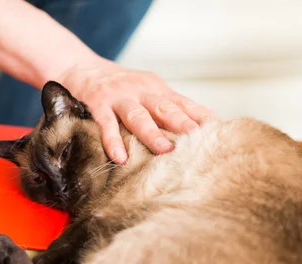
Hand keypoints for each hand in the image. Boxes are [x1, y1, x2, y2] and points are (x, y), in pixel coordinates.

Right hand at [60, 58, 213, 163]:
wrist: (82, 68)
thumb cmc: (122, 88)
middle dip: (182, 124)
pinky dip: (112, 140)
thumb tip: (201, 130)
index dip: (200, 117)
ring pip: (138, 116)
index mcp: (158, 89)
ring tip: (164, 150)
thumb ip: (170, 108)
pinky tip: (120, 157)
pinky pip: (106, 124)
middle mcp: (141, 91)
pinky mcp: (97, 104)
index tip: (219, 132)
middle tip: (197, 141)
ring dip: (151, 133)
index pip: (184, 104)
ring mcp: (119, 97)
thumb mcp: (148, 91)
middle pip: (165, 108)